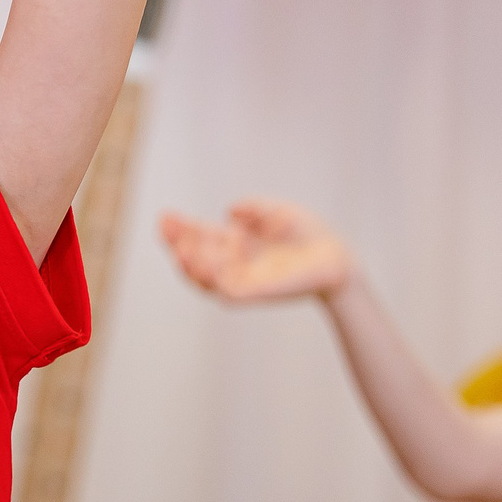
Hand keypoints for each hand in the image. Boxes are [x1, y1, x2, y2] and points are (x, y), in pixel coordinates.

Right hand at [158, 200, 355, 302]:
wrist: (337, 257)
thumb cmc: (309, 235)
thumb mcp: (277, 213)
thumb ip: (254, 209)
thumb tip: (230, 211)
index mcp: (235, 245)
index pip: (200, 237)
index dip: (181, 229)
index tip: (165, 216)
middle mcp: (234, 264)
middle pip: (196, 257)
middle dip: (178, 243)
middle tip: (165, 227)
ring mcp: (243, 280)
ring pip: (206, 278)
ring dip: (190, 264)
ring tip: (177, 249)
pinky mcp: (257, 293)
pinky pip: (228, 290)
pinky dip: (212, 280)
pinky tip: (201, 264)